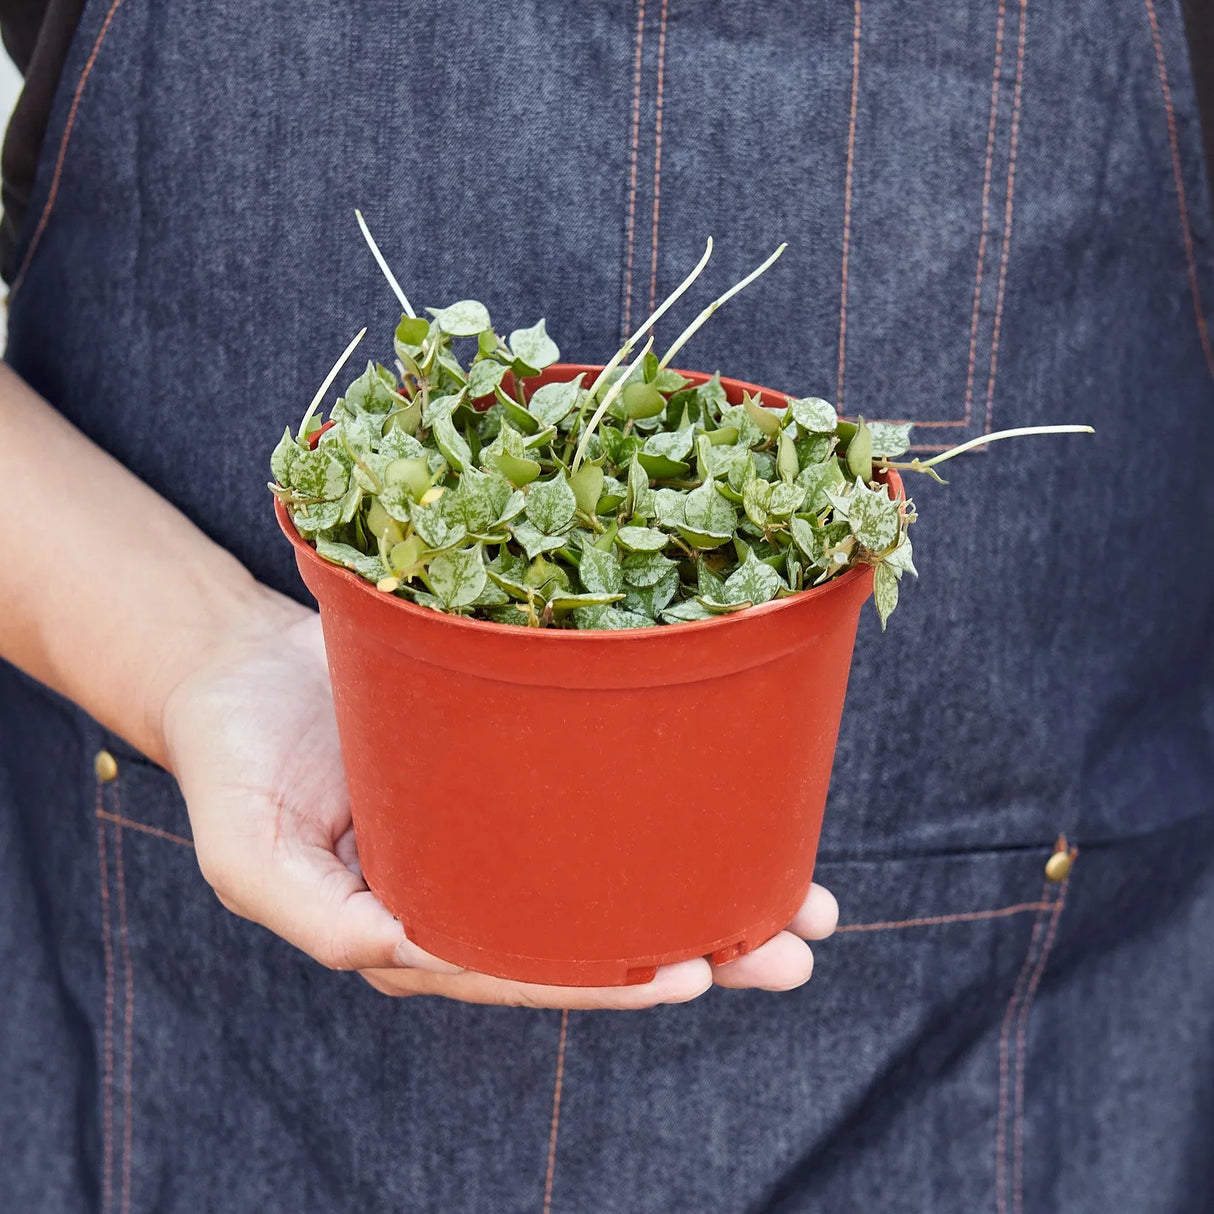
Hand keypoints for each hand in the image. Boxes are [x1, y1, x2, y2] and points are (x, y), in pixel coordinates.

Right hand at [162, 607, 838, 1008]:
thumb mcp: (247, 851)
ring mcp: (506, 821)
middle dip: (703, 949)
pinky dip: (673, 804)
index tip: (692, 977)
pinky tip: (744, 804)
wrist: (246, 665)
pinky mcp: (522, 759)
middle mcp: (478, 882)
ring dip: (718, 887)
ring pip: (623, 868)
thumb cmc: (236, 759)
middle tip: (794, 951)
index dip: (606, 980)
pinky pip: (605, 792)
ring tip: (809, 902)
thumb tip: (393, 951)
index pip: (525, 967)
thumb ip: (312, 913)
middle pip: (600, 933)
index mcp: (419, 924)